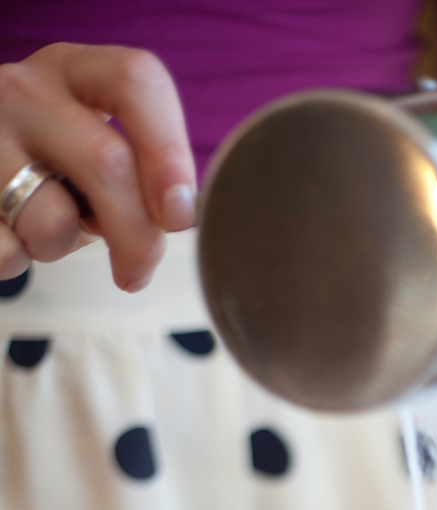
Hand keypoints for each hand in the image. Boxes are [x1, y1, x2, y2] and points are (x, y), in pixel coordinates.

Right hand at [0, 43, 194, 290]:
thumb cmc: (48, 166)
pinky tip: (11, 232)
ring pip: (50, 218)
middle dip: (136, 235)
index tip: (178, 215)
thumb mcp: (92, 150)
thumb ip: (137, 173)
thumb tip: (178, 215)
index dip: (168, 150)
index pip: (135, 81)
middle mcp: (25, 91)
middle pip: (105, 161)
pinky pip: (7, 249)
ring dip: (62, 247)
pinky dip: (17, 260)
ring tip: (49, 229)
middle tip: (138, 271)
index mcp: (73, 72)